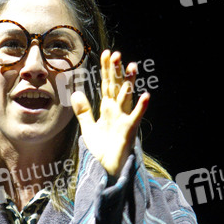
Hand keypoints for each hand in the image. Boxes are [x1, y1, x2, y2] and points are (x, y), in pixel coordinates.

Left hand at [71, 50, 149, 177]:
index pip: (107, 85)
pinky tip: (147, 96)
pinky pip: (136, 118)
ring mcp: (124, 120)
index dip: (106, 70)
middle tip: (116, 54)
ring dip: (129, 82)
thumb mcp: (89, 128)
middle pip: (117, 87)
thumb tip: (76, 92)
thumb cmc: (102, 150)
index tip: (105, 53)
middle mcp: (118, 111)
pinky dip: (141, 107)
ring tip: (132, 65)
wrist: (107, 170)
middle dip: (116, 71)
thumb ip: (83, 110)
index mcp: (108, 109)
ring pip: (127, 97)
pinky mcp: (129, 131)